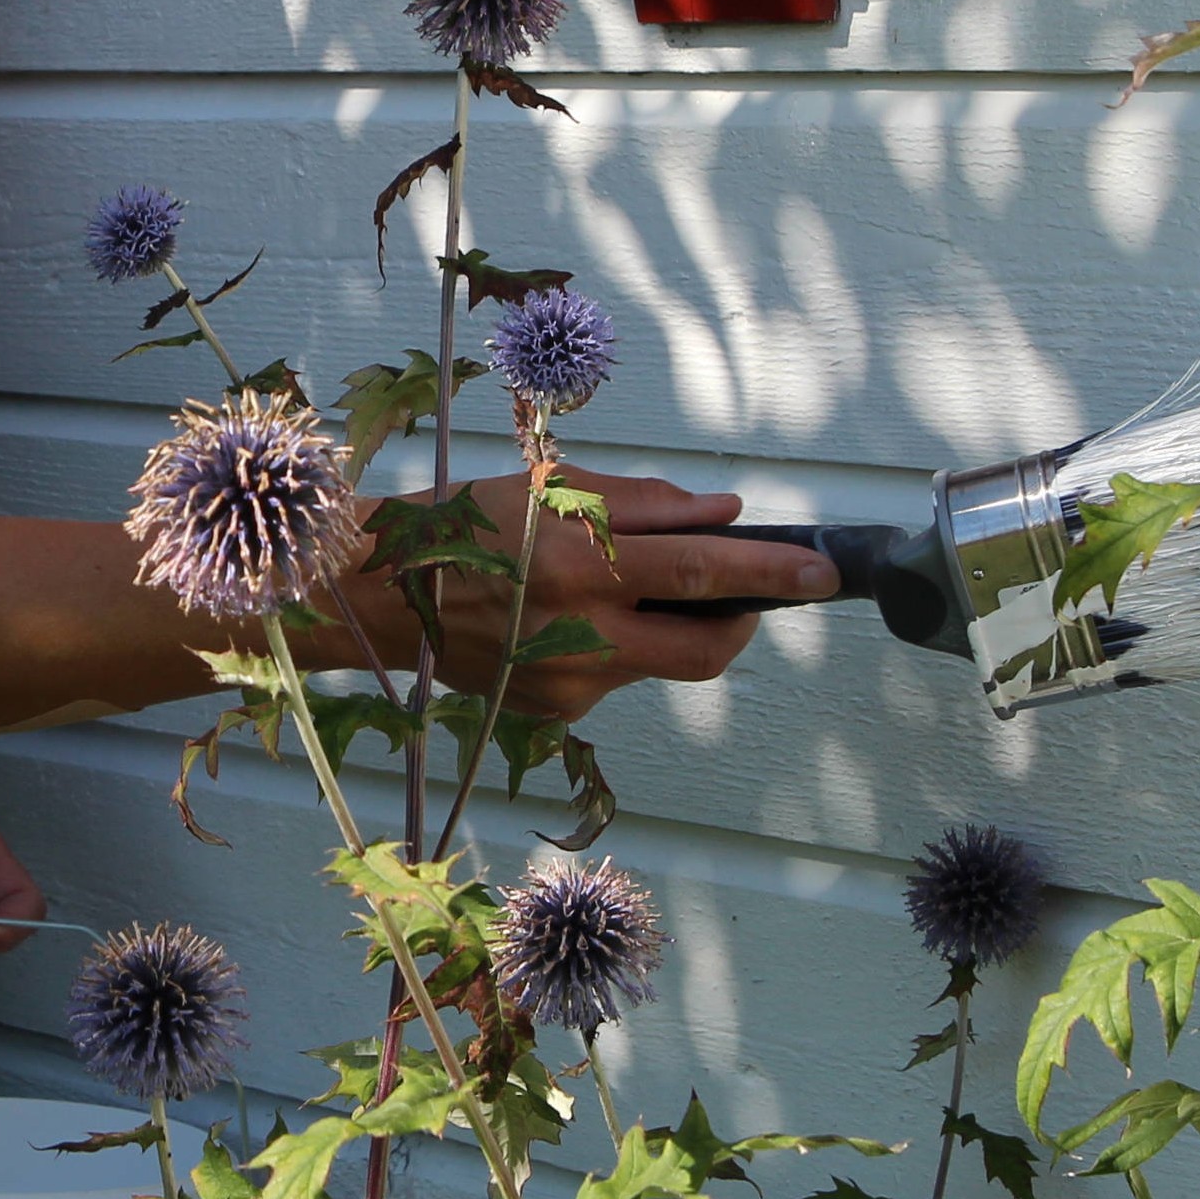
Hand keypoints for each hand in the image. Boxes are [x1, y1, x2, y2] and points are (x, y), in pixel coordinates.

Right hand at [339, 473, 838, 717]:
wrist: (375, 600)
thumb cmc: (460, 526)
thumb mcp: (547, 488)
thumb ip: (643, 504)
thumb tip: (723, 512)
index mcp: (583, 562)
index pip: (705, 573)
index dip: (774, 573)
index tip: (824, 570)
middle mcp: (582, 631)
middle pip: (706, 649)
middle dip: (745, 622)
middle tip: (751, 594)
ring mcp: (570, 682)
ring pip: (658, 662)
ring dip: (665, 626)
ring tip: (616, 588)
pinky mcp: (555, 710)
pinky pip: (614, 678)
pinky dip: (613, 644)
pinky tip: (562, 620)